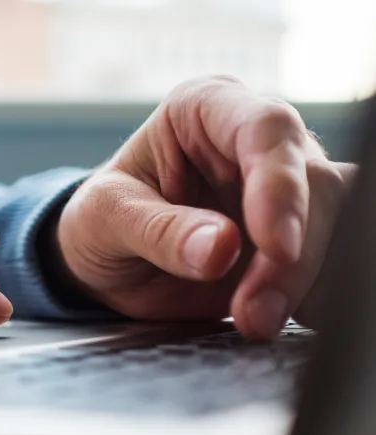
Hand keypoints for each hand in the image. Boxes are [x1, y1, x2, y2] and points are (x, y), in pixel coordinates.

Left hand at [55, 75, 355, 338]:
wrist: (106, 262)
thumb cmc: (101, 220)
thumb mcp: (106, 219)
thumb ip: (160, 231)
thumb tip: (221, 248)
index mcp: (206, 108)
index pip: (266, 129)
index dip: (280, 187)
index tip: (275, 245)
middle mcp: (257, 140)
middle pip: (315, 183)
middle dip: (291, 257)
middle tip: (253, 311)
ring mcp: (286, 189)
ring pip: (338, 223)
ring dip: (307, 282)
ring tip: (256, 322)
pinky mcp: (301, 237)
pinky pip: (333, 261)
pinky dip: (316, 296)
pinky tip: (284, 318)